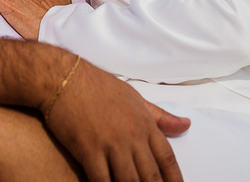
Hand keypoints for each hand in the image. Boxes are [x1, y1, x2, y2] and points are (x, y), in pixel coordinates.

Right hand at [45, 56, 189, 181]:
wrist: (64, 77)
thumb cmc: (97, 85)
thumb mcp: (134, 97)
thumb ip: (160, 116)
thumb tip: (186, 125)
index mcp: (145, 124)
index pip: (168, 160)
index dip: (174, 180)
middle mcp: (132, 136)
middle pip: (151, 177)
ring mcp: (111, 144)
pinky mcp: (89, 150)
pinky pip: (102, 180)